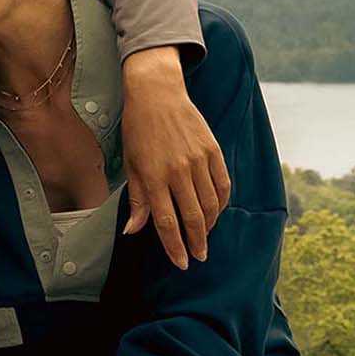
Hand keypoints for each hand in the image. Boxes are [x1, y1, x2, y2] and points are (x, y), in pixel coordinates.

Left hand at [120, 48, 231, 267]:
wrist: (157, 92)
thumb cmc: (139, 130)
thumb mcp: (131, 166)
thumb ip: (137, 201)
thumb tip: (134, 232)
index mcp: (154, 178)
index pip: (167, 223)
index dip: (175, 247)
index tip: (182, 263)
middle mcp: (178, 171)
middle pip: (193, 218)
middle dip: (197, 242)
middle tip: (198, 257)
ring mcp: (198, 160)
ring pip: (211, 204)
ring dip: (209, 225)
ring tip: (205, 236)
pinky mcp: (212, 150)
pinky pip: (222, 184)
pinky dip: (222, 202)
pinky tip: (216, 211)